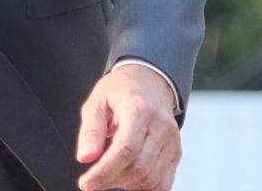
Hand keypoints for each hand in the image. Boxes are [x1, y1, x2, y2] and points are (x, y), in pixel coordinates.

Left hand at [75, 64, 181, 189]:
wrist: (149, 81)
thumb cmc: (121, 90)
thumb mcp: (97, 101)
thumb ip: (91, 130)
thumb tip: (85, 158)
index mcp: (140, 110)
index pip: (126, 149)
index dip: (105, 171)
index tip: (86, 183)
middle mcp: (161, 127)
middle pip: (138, 168)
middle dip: (111, 180)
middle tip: (93, 180)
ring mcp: (172, 142)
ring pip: (151, 179)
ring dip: (126, 185)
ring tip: (110, 174)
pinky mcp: (176, 153)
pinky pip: (162, 183)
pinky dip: (143, 187)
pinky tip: (127, 178)